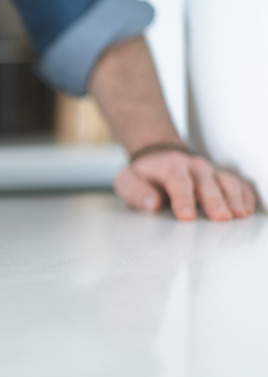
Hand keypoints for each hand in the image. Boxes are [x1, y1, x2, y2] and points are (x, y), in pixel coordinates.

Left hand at [114, 151, 255, 219]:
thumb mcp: (127, 180)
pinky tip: (247, 210)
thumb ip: (135, 191)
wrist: (158, 158)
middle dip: (215, 201)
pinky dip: (245, 196)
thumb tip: (152, 203)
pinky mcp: (221, 178)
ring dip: (235, 198)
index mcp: (170, 166)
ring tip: (240, 215)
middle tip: (222, 218)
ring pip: (227, 182)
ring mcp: (210, 171)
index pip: (178, 181)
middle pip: (207, 182)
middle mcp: (194, 167)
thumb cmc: (143, 175)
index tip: (187, 216)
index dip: (183, 199)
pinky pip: (238, 184)